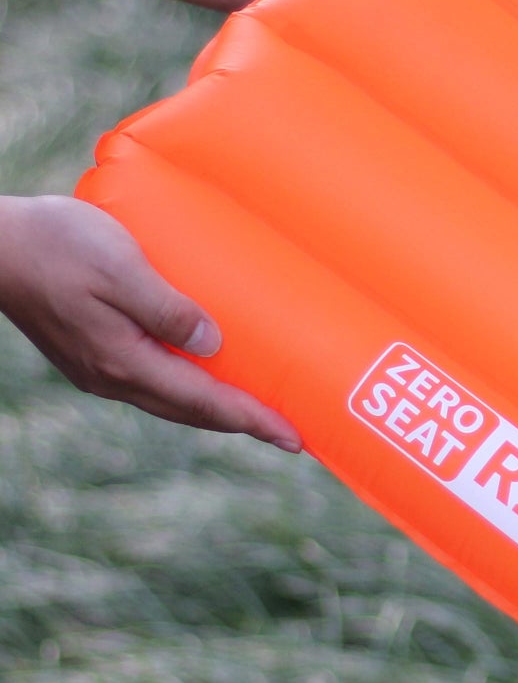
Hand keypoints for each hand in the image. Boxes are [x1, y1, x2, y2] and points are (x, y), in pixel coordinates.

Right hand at [0, 194, 301, 449]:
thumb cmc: (56, 244)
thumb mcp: (121, 268)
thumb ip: (167, 308)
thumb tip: (213, 344)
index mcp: (126, 363)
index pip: (206, 402)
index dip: (254, 420)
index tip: (295, 439)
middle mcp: (113, 377)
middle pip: (193, 412)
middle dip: (244, 424)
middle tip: (290, 434)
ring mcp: (99, 369)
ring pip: (172, 401)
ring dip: (216, 410)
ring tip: (255, 411)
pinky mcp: (91, 354)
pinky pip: (154, 382)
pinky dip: (189, 389)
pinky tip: (203, 374)